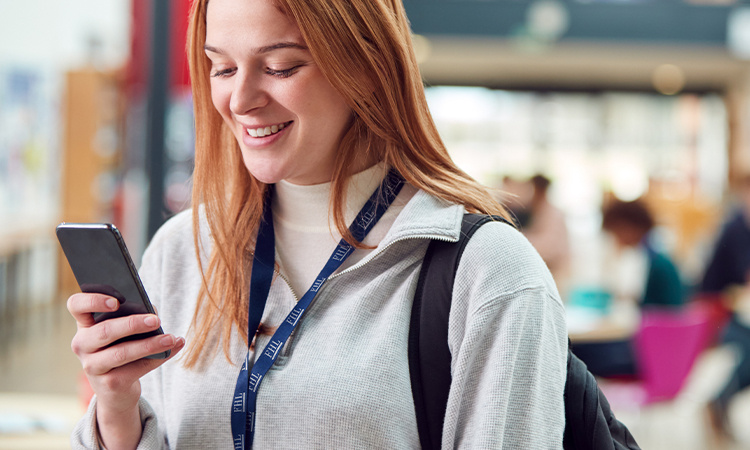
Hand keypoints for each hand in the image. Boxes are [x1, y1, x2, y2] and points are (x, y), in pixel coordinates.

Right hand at [67, 293, 184, 448]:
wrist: (116, 389)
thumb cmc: (121, 348)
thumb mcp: (122, 333)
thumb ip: (132, 318)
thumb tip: (152, 313)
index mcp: (85, 325)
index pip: (76, 306)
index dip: (92, 301)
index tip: (116, 302)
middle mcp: (82, 345)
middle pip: (104, 331)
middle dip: (132, 324)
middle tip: (156, 320)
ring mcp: (93, 366)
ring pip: (121, 353)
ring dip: (149, 344)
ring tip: (170, 338)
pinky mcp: (109, 384)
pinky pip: (136, 369)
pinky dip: (158, 358)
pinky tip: (174, 347)